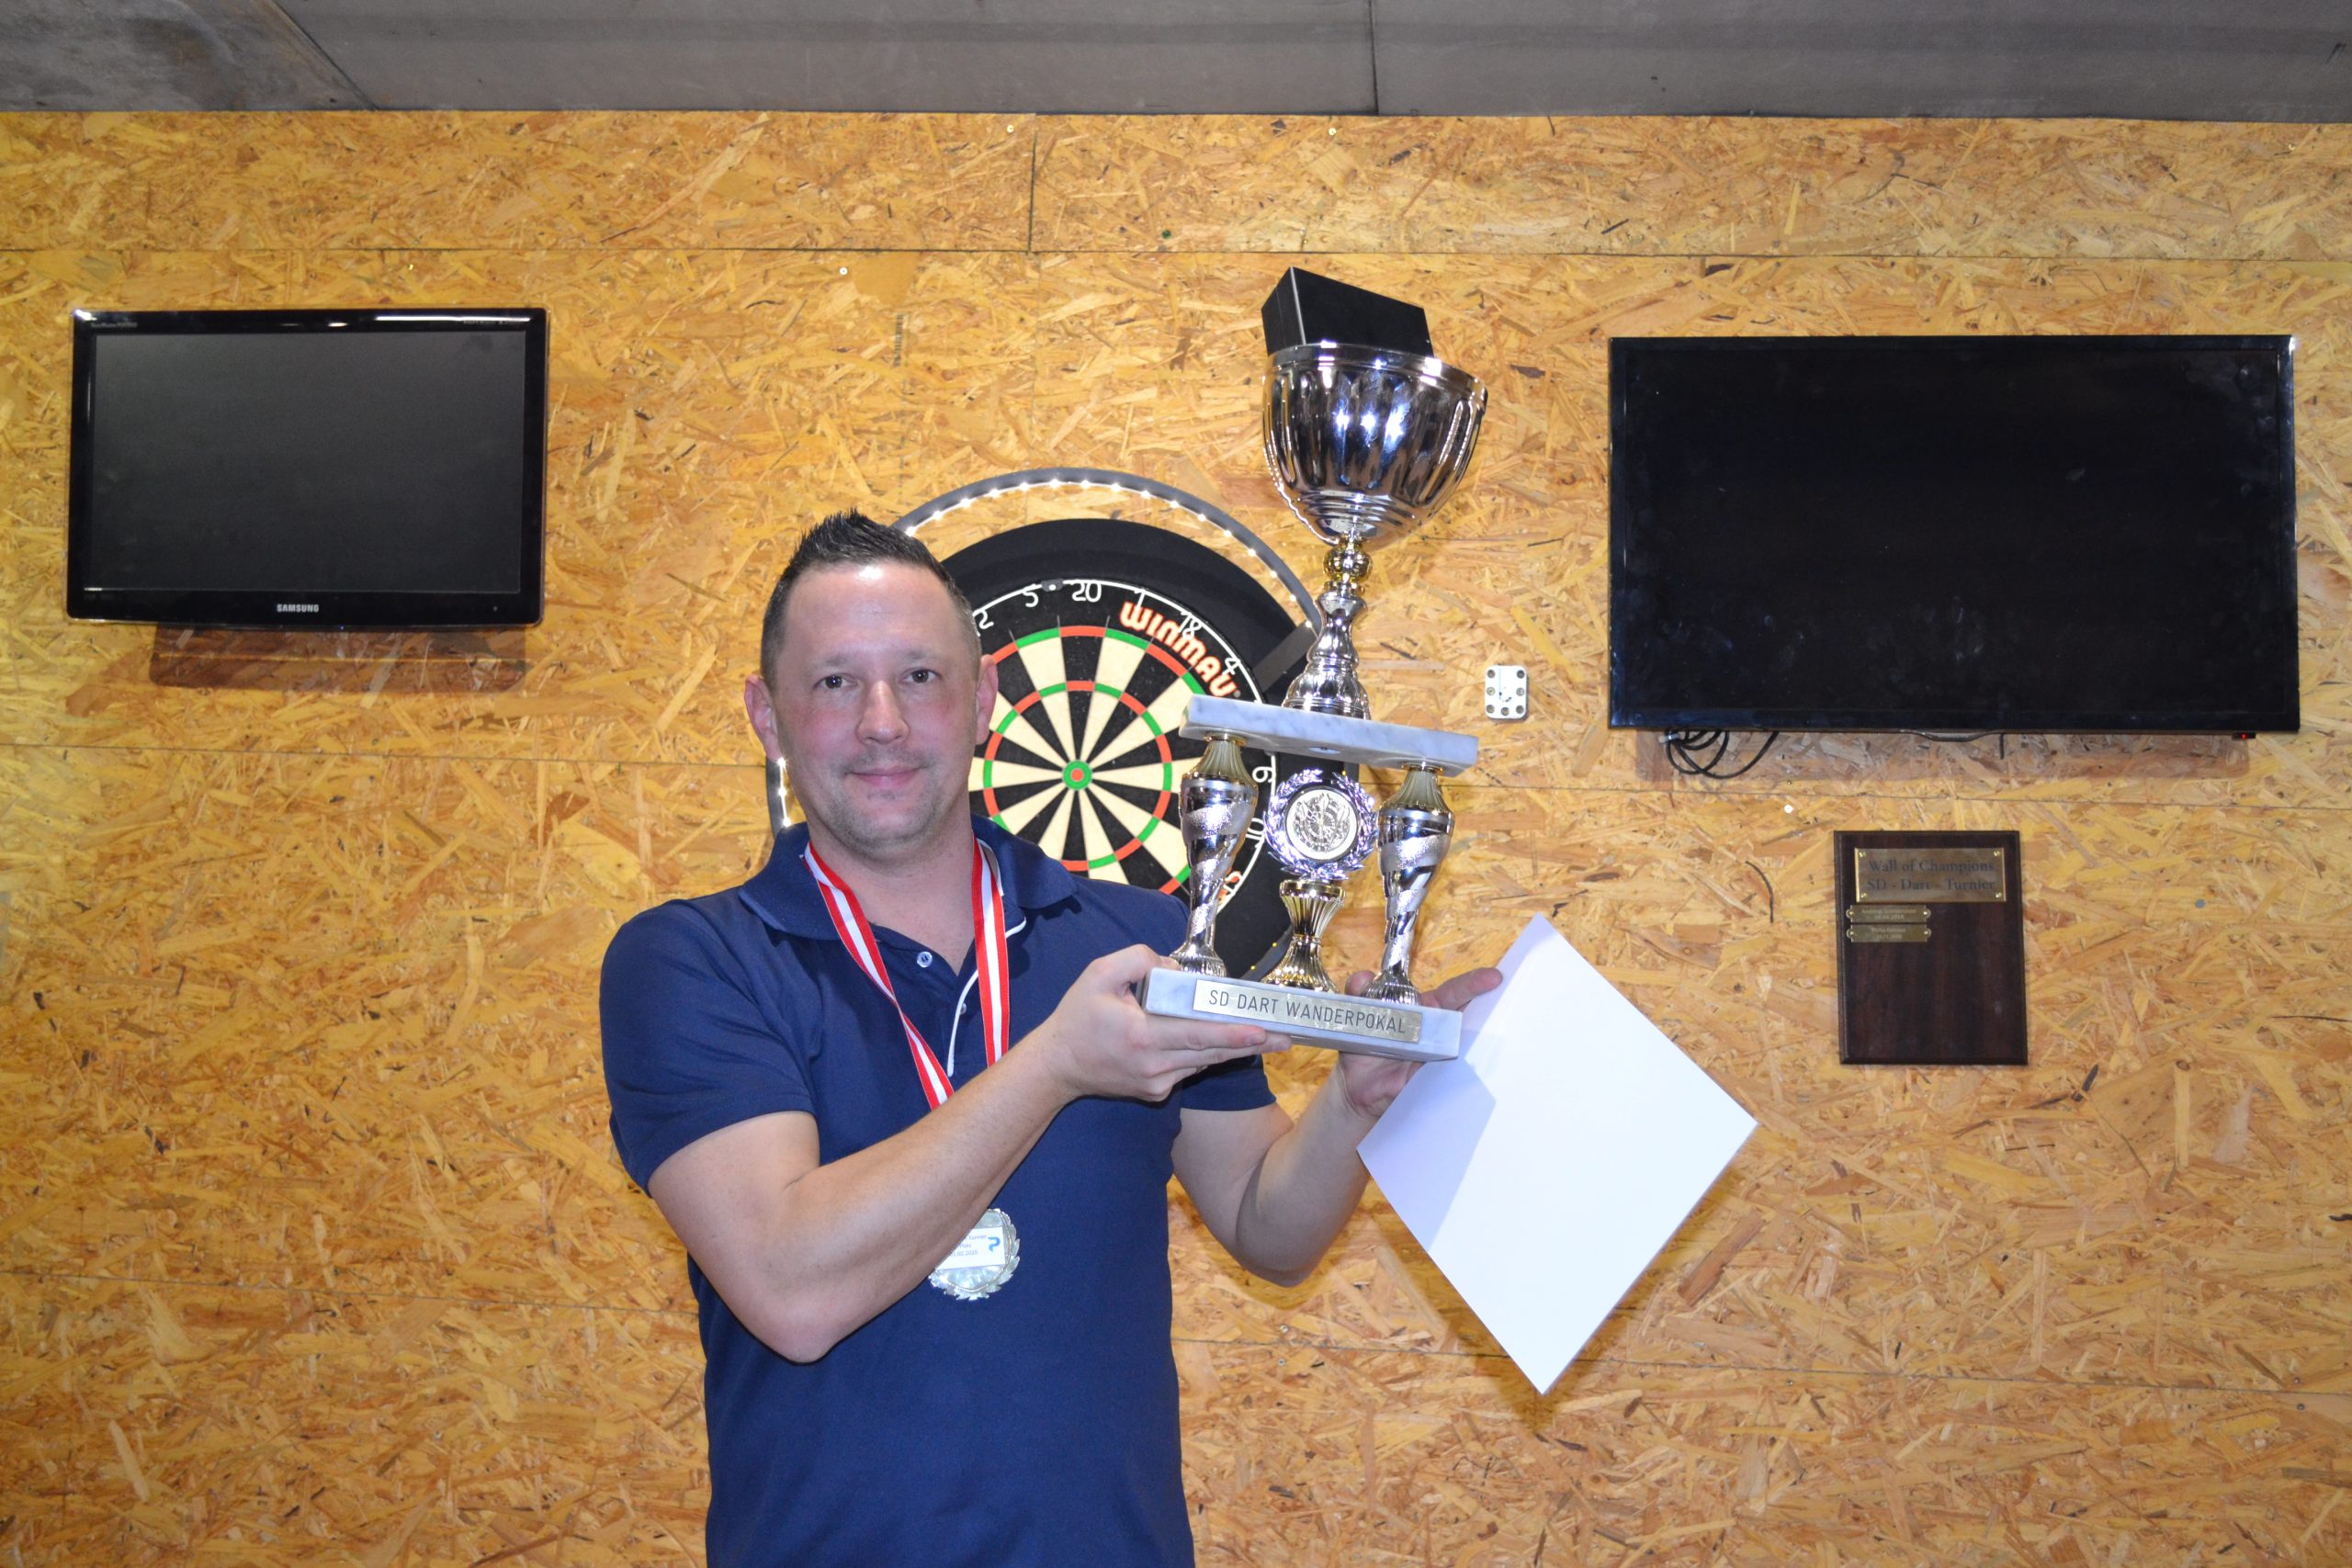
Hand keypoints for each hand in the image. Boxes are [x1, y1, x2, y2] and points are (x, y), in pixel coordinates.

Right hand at [1024, 945, 1281, 1104]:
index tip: (1262, 1031)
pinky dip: (1208, 1054)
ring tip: (1271, 1038)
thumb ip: (1138, 960)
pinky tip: (1229, 1043)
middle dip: (1252, 1044)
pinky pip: (1190, 1068)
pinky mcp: (1157, 1092)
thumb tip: (1174, 969)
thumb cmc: (1077, 1016)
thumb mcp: (1098, 973)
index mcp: (1142, 1036)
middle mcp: (1154, 1066)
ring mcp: (1157, 1083)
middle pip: (1212, 1053)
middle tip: (1287, 1035)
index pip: (1195, 1034)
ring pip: (1205, 1062)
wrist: (1056, 1066)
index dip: (1231, 1033)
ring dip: (1236, 1049)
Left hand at [1332, 965, 1502, 1122]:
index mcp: (1425, 1009)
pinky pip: (1454, 1075)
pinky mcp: (1435, 1079)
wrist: (1357, 1086)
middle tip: (1501, 999)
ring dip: (1477, 1038)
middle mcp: (1437, 1030)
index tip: (1493, 977)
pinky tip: (1469, 1068)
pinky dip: (1463, 1071)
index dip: (1473, 984)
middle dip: (1486, 1008)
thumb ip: (1360, 993)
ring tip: (1496, 1032)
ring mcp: (1440, 1055)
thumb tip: (1363, 978)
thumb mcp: (1358, 1014)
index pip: (1454, 993)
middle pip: (1468, 1016)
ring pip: (1466, 1044)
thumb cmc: (1363, 1045)